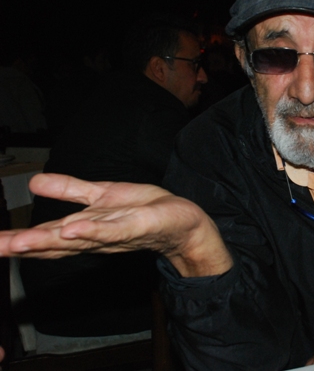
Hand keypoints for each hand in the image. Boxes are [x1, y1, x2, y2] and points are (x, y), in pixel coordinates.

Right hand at [0, 174, 231, 276]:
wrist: (182, 221)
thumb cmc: (142, 210)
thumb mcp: (101, 195)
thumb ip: (68, 190)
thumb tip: (33, 182)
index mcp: (83, 229)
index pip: (45, 235)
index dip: (17, 240)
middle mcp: (94, 237)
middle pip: (54, 243)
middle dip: (22, 246)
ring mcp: (114, 234)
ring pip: (77, 239)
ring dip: (49, 242)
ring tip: (20, 243)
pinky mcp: (135, 227)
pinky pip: (111, 231)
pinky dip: (91, 232)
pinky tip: (71, 231)